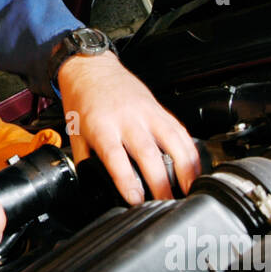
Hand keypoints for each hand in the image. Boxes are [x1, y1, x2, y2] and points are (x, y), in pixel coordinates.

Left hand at [57, 52, 200, 203]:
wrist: (90, 68)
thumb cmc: (82, 100)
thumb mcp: (75, 133)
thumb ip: (85, 162)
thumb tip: (91, 187)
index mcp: (101, 127)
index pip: (115, 157)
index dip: (127, 181)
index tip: (136, 200)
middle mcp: (127, 119)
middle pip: (148, 153)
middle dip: (161, 182)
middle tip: (168, 203)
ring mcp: (146, 113)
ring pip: (172, 140)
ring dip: (184, 167)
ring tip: (190, 189)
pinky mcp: (159, 109)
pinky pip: (180, 130)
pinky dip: (190, 150)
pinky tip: (195, 167)